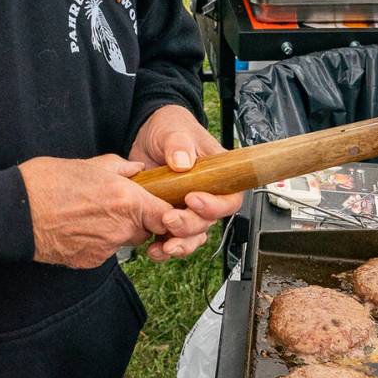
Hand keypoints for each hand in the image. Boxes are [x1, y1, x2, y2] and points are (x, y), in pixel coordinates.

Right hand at [19, 154, 171, 268]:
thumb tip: (137, 170)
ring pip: (125, 241)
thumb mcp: (88, 165)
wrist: (14, 214)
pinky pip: (105, 252)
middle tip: (119, 206)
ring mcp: (106, 249)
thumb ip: (120, 168)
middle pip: (147, 231)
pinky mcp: (90, 261)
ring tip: (93, 214)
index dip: (169, 214)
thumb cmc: (46, 183)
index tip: (163, 207)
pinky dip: (98, 241)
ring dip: (118, 230)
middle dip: (140, 220)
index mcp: (126, 200)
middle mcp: (121, 228)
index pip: (168, 217)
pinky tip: (80, 227)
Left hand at [129, 105, 242, 261]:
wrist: (148, 136)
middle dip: (189, 226)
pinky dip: (163, 248)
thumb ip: (179, 144)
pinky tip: (152, 248)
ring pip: (192, 236)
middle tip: (169, 219)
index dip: (215, 206)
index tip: (192, 199)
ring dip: (179, 244)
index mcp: (218, 176)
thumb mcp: (175, 130)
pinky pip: (173, 238)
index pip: (230, 200)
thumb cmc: (171, 128)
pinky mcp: (169, 215)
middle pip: (208, 222)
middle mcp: (206, 196)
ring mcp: (188, 209)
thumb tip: (183, 163)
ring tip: (162, 245)